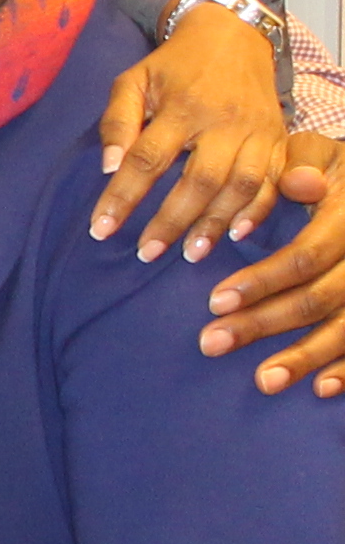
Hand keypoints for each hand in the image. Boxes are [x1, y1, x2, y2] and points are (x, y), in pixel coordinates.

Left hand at [94, 4, 291, 263]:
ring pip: (240, 186)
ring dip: (215, 224)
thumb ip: (117, 121)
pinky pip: (272, 181)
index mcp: (181, 108)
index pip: (146, 160)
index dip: (122, 197)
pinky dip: (257, 210)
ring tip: (190, 253)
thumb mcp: (133, 80)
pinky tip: (237, 234)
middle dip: (171, 221)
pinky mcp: (278, 139)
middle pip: (199, 181)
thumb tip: (108, 167)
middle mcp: (222, 123)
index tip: (101, 230)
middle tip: (146, 253)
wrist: (234, 36)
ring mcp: (255, 132)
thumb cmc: (174, 65)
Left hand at [202, 137, 344, 395]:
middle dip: (265, 324)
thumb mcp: (324, 154)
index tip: (213, 302)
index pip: (307, 256)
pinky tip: (319, 390)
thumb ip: (305, 165)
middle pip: (320, 298)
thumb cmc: (338, 170)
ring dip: (306, 357)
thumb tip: (296, 181)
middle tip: (211, 343)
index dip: (263, 280)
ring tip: (263, 381)